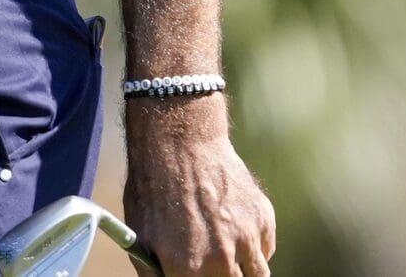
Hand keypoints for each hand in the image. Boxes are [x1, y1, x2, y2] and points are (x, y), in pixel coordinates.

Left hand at [121, 96, 276, 276]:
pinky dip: (254, 247)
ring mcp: (245, 239)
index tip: (201, 276)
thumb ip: (155, 273)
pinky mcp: (262, 218)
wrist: (179, 142)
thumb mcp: (140, 236)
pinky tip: (234, 228)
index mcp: (187, 269)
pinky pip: (265, 250)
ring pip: (258, 275)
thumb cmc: (153, 188)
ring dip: (244, 269)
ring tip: (226, 253)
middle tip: (215, 266)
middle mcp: (221, 259)